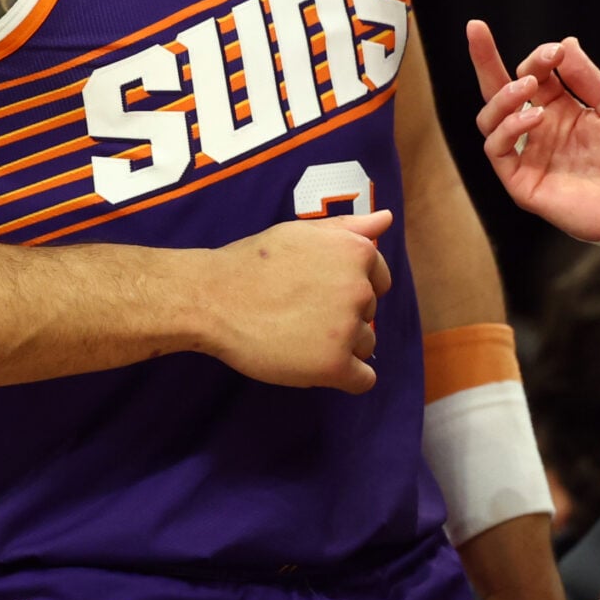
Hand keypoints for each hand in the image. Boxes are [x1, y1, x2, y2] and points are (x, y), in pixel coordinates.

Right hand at [205, 212, 392, 392]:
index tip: (315, 293)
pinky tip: (316, 367)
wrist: (213, 298)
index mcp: (358, 252)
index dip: (347, 290)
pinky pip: (363, 381)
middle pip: (370, 315)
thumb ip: (349, 228)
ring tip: (298, 336)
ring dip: (340, 347)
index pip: (379, 282)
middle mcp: (361, 288)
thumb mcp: (303, 232)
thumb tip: (387, 218)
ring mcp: (348, 328)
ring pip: (365, 346)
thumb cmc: (254, 263)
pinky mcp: (334, 365)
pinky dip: (347, 379)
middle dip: (342, 317)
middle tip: (298, 312)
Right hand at [466, 23, 599, 241]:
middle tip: (475, 29)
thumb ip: (587, 77)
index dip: (538, 59)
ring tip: (528, 86)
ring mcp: (530, 157)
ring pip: (491, 120)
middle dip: (484, 60)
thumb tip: (564, 44)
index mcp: (563, 112)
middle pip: (499, 93)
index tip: (555, 52)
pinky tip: (534, 116)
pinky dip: (508, 128)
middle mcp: (541, 132)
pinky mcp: (524, 183)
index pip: (533, 77)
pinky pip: (497, 150)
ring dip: (503, 96)